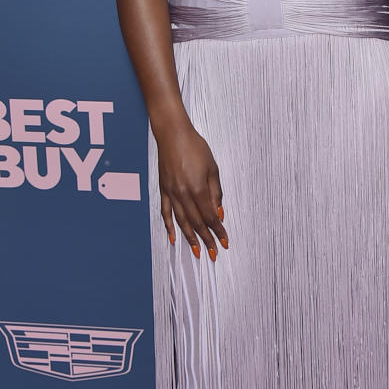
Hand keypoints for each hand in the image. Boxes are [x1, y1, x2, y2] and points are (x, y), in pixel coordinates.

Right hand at [156, 123, 227, 260]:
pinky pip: (166, 213)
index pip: (210, 217)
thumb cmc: (195, 147)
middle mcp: (183, 194)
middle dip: (206, 240)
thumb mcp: (213, 169)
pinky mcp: (163, 190)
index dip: (218, 231)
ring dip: (190, 238)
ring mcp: (171, 193)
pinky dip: (169, 227)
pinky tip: (174, 238)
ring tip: (197, 251)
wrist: (172, 134)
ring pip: (181, 222)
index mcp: (198, 189)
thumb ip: (216, 193)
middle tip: (213, 254)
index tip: (224, 242)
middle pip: (197, 223)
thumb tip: (218, 213)